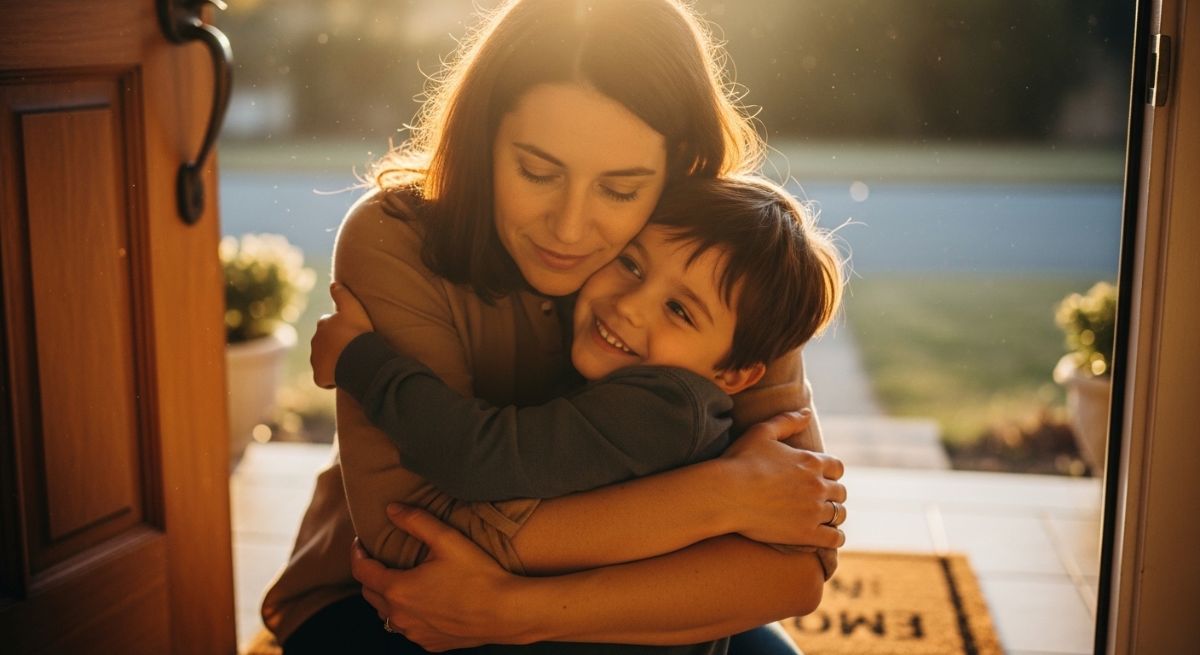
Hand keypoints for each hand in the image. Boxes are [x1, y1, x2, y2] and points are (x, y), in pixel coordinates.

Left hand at [311, 282, 373, 388]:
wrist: (358, 358)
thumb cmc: (357, 332)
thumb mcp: (353, 307)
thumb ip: (342, 294)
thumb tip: (333, 283)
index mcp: (322, 325)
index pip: (328, 325)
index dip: (339, 330)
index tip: (351, 334)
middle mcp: (315, 342)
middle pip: (324, 344)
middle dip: (334, 347)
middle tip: (351, 350)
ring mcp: (316, 360)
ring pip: (323, 361)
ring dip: (333, 363)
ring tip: (349, 364)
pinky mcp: (319, 376)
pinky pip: (324, 378)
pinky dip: (331, 379)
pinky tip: (344, 377)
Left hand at [350, 504, 529, 651]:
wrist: (506, 612)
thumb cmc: (478, 575)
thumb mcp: (447, 539)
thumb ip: (416, 520)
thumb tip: (391, 509)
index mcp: (398, 589)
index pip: (361, 571)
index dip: (357, 554)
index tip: (361, 543)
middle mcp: (400, 616)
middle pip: (369, 594)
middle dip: (370, 574)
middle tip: (380, 558)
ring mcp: (414, 633)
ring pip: (387, 615)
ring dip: (387, 597)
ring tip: (400, 580)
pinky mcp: (430, 643)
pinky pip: (408, 628)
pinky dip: (407, 615)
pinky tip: (422, 602)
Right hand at [720, 410, 847, 547]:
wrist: (725, 494)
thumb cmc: (740, 461)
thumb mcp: (762, 432)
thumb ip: (787, 420)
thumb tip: (808, 413)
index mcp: (811, 461)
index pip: (837, 467)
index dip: (830, 473)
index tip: (820, 479)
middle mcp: (817, 485)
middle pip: (840, 492)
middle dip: (832, 495)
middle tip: (819, 500)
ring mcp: (813, 511)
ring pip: (839, 514)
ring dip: (834, 515)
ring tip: (823, 519)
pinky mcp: (806, 533)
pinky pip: (834, 539)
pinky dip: (834, 538)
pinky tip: (826, 537)